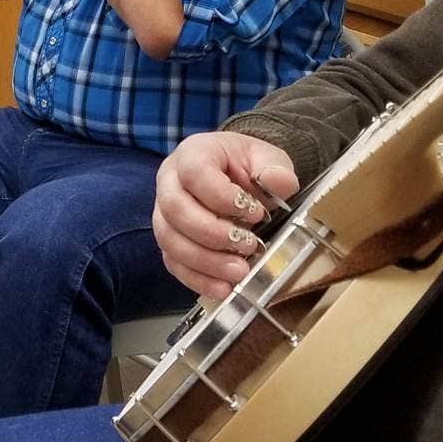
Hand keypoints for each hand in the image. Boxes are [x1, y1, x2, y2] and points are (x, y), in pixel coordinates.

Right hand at [152, 132, 299, 300]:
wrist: (237, 177)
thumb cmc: (248, 166)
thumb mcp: (267, 159)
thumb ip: (275, 168)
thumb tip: (279, 181)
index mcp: (193, 153)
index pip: (194, 173)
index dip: (222, 197)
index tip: (256, 213)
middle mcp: (169, 181)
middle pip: (174, 208)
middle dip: (212, 233)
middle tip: (249, 245)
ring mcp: (164, 212)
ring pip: (169, 239)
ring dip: (205, 261)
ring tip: (239, 271)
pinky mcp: (169, 241)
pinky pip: (172, 262)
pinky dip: (197, 279)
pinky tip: (223, 288)